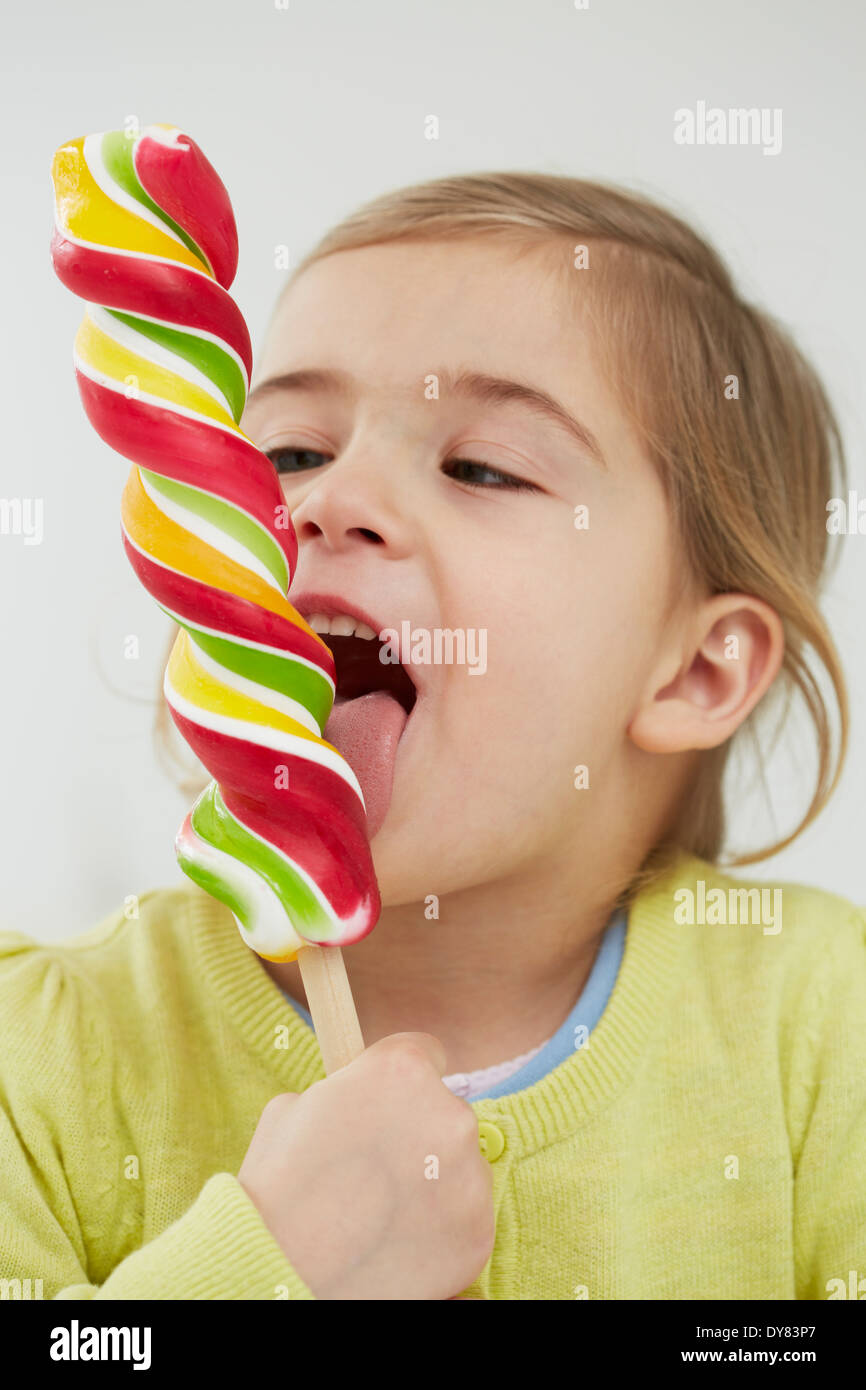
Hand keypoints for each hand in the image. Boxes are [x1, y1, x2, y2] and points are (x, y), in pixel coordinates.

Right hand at [238, 1032, 494, 1298]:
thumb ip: (344, 1091)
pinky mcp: (478, 1233)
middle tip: (377, 1169)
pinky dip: (440, 1230)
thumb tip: (359, 1096)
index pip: (427, 1054)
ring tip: (382, 1211)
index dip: (402, 1083)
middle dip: (418, 1134)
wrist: (282, 1275)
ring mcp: (470, 1178)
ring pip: (461, 1167)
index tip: (390, 1105)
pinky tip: (398, 1241)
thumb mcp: (293, 1107)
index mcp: (403, 1070)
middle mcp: (449, 1115)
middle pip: (446, 1112)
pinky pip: (466, 1218)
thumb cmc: (278, 1188)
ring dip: (433, 1182)